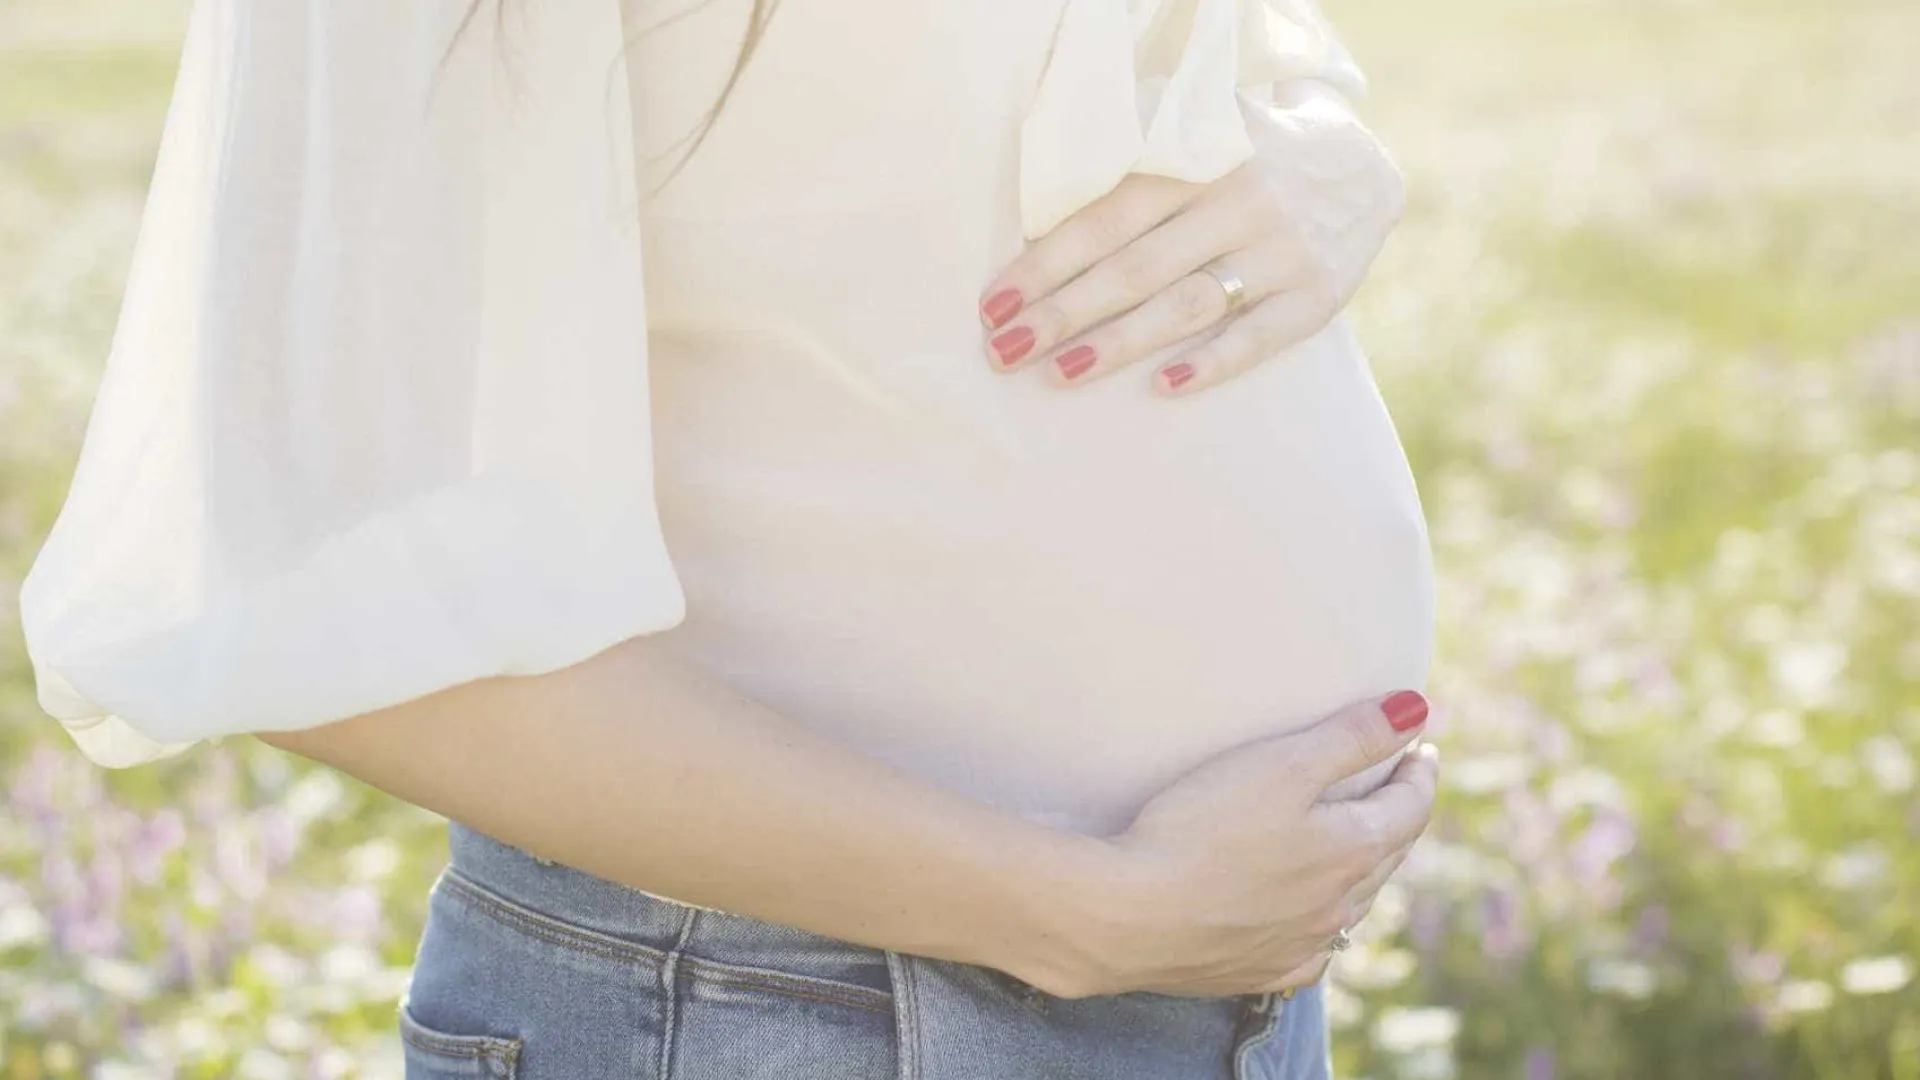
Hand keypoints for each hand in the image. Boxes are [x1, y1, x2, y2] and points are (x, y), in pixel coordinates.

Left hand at [978, 83, 1403, 396]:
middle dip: (1063, 312)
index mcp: (1197, 159)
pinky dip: (1214, 364)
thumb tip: (1037, 227)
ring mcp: (1280, 250)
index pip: (1106, 216)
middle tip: (1003, 352)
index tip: (993, 304)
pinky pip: (1261, 337)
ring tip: (1059, 373)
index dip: (1046, 262)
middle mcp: (1239, 201)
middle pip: (1136, 266)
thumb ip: (1133, 167)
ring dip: (1120, 343)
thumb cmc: (1243, 161)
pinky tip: (1164, 389)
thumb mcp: (1197, 138)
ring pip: (1188, 304)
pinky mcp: (1317, 295)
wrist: (1360, 165)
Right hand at [1025, 691, 1438, 998]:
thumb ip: (1352, 736)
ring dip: (1366, 870)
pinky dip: (1324, 928)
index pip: (1409, 808)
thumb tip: (1417, 708)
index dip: (1419, 774)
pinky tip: (1314, 926)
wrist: (1128, 914)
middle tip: (1398, 788)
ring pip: (1353, 905)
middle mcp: (1337, 905)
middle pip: (1387, 855)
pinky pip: (1312, 952)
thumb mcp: (1282, 764)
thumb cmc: (1201, 828)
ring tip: (1361, 846)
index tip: (1420, 750)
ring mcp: (1300, 945)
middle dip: (1398, 816)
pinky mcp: (1257, 971)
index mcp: (1351, 850)